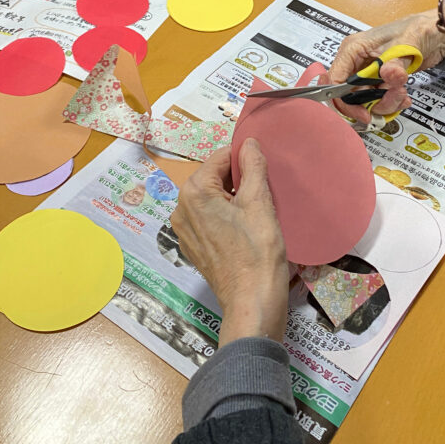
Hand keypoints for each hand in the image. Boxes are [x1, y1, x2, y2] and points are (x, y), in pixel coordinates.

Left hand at [170, 140, 288, 346]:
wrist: (252, 300)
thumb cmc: (257, 250)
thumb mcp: (259, 201)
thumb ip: (253, 166)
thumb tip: (248, 143)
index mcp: (194, 192)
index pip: (221, 157)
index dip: (244, 159)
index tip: (263, 169)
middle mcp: (180, 208)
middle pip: (213, 177)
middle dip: (238, 179)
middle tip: (263, 193)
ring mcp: (184, 230)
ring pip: (211, 198)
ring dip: (233, 198)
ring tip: (255, 213)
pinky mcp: (192, 246)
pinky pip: (208, 218)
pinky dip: (225, 216)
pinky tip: (244, 229)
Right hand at [326, 12, 444, 123]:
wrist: (433, 35)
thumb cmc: (415, 30)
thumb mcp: (406, 45)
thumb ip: (395, 63)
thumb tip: (387, 74)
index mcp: (353, 49)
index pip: (336, 80)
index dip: (346, 100)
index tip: (364, 112)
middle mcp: (356, 62)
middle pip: (350, 95)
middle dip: (372, 102)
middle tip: (394, 98)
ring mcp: (366, 72)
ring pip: (365, 101)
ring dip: (385, 102)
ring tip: (403, 93)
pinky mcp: (377, 81)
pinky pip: (377, 100)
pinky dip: (391, 102)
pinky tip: (403, 96)